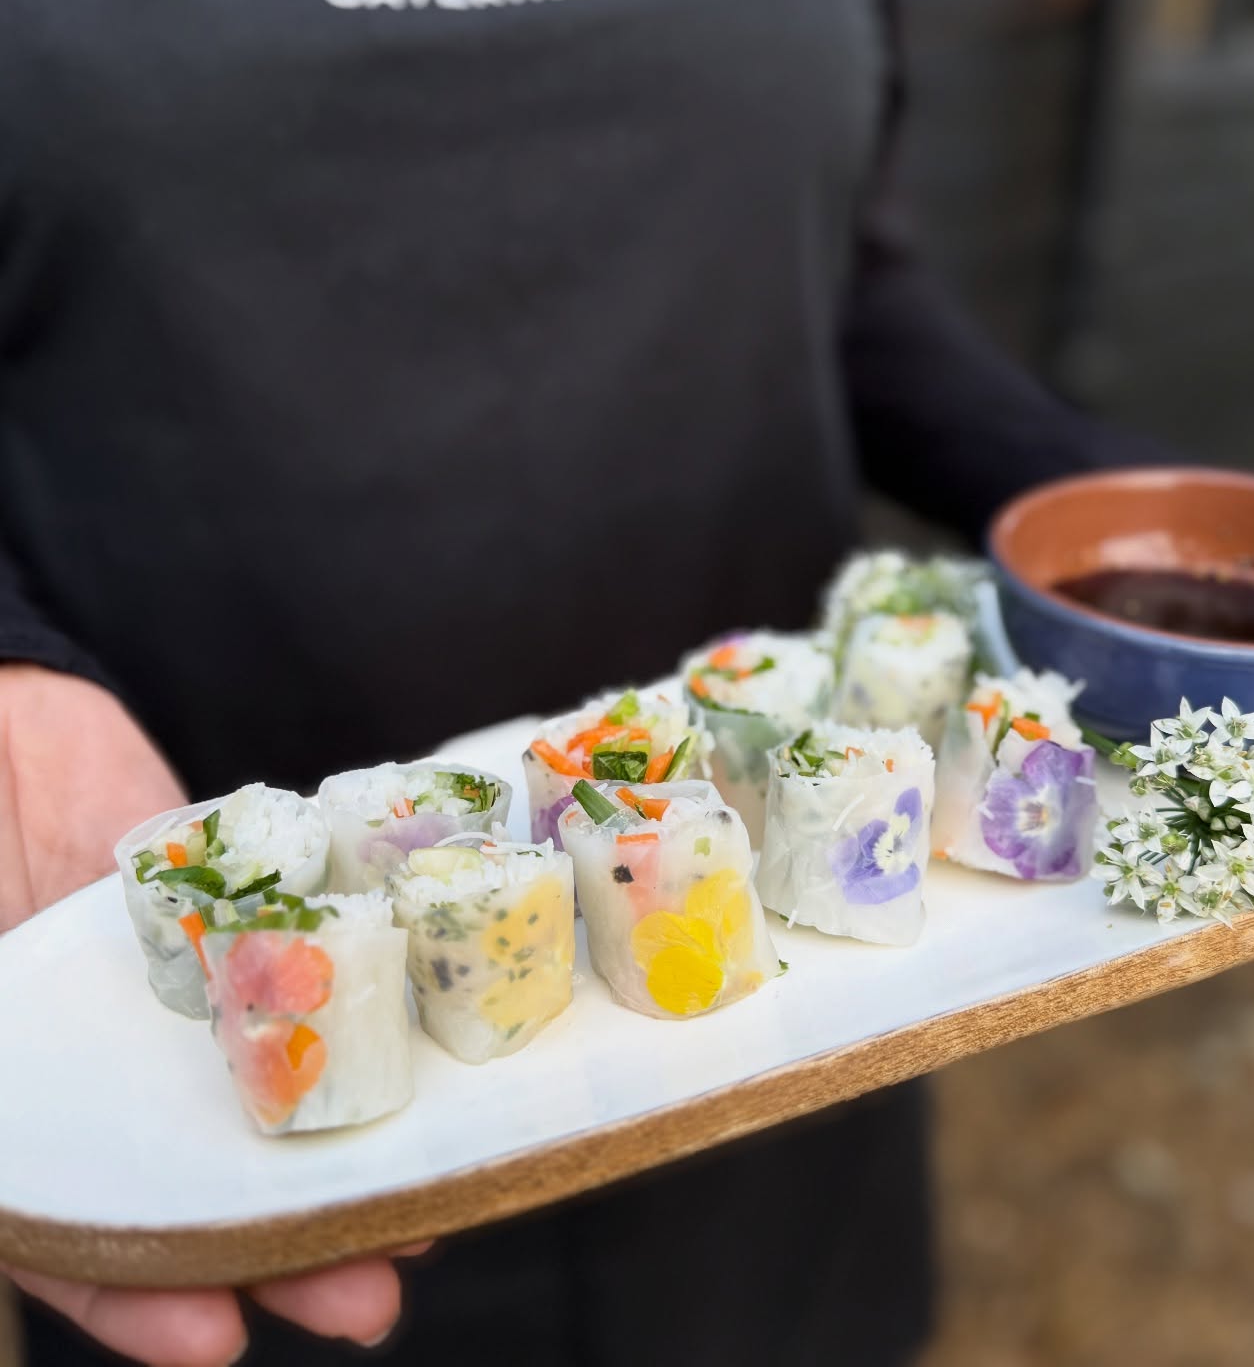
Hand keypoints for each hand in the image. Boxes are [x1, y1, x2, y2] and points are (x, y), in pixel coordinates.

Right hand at [0, 664, 426, 1362]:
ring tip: (431, 1205)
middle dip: (290, 1247)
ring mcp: (194, 1003)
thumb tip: (2, 1170)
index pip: (73, 1231)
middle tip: (371, 1293)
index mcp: (32, 1102)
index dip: (139, 1294)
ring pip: (279, 1097)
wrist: (5, 726)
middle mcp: (120, 1072)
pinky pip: (317, 976)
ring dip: (354, 1156)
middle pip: (204, 1186)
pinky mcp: (256, 924)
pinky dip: (369, 1018)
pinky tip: (427, 1059)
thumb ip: (4, 1077)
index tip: (215, 1335)